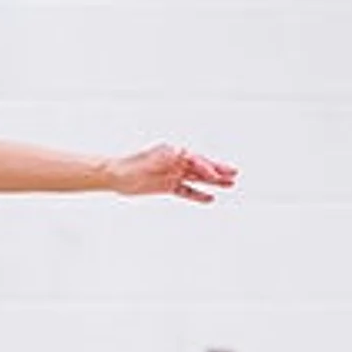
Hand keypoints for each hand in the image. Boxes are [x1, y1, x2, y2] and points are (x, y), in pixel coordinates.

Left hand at [107, 144, 237, 202]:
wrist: (117, 175)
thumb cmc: (134, 164)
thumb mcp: (153, 158)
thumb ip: (170, 156)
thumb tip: (185, 152)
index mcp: (174, 152)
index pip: (195, 159)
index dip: (206, 167)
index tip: (214, 175)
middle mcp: (176, 162)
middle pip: (201, 167)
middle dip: (218, 170)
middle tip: (234, 173)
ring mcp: (173, 174)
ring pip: (198, 178)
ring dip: (213, 182)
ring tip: (230, 185)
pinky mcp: (168, 186)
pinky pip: (187, 191)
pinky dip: (198, 195)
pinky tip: (210, 199)